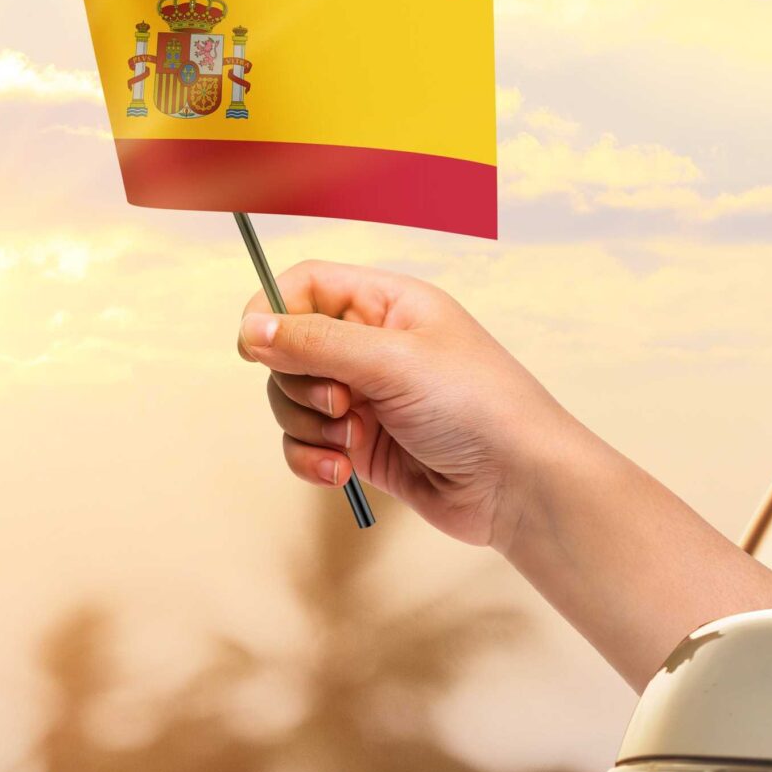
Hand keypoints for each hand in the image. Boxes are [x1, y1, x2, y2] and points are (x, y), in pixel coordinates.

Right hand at [235, 261, 579, 549]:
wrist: (520, 485)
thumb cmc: (478, 405)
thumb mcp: (394, 361)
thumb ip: (316, 342)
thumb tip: (250, 329)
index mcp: (387, 304)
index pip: (305, 286)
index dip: (272, 310)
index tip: (256, 348)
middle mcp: (372, 346)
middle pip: (288, 348)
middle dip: (298, 383)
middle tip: (341, 404)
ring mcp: (365, 397)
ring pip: (292, 400)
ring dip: (306, 426)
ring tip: (348, 444)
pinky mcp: (362, 446)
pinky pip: (307, 444)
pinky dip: (312, 459)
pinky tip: (341, 473)